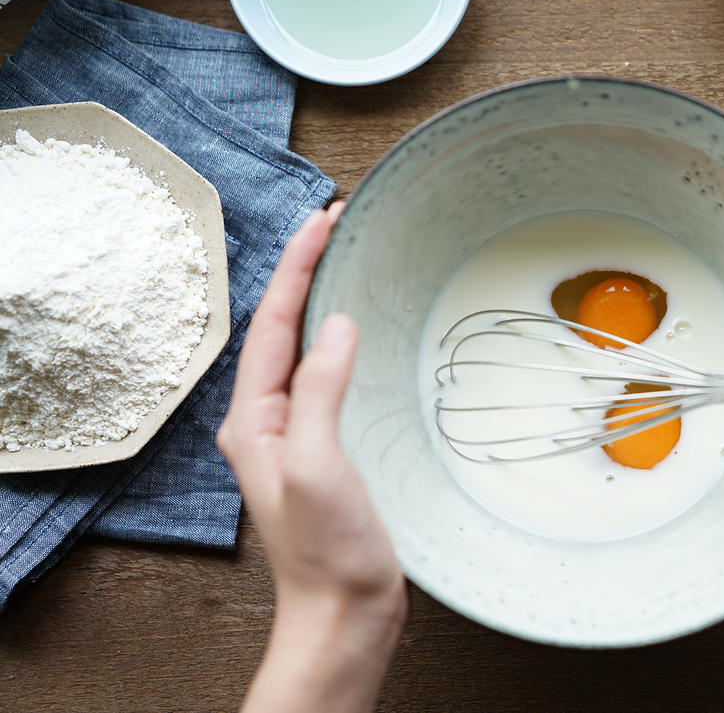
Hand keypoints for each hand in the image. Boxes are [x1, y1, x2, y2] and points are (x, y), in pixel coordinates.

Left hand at [217, 204, 405, 712]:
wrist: (344, 612)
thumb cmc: (328, 550)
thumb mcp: (317, 462)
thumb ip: (319, 390)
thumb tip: (335, 325)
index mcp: (255, 419)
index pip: (274, 325)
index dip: (297, 268)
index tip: (323, 221)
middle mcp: (269, 421)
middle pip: (283, 329)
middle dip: (304, 272)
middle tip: (334, 225)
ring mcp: (297, 435)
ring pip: (304, 350)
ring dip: (320, 300)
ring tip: (342, 260)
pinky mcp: (326, 449)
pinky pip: (328, 378)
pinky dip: (341, 341)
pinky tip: (357, 333)